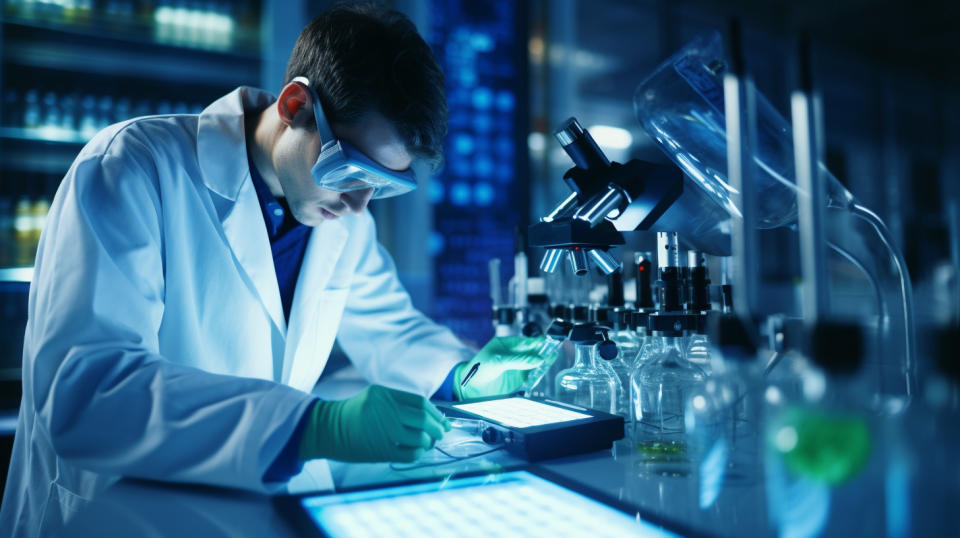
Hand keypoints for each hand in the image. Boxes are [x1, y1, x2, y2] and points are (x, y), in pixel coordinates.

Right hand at [299, 385, 450, 462]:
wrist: (325, 429)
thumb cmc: (352, 415)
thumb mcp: (373, 399)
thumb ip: (398, 404)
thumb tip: (431, 417)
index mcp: (384, 394)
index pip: (421, 403)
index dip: (436, 413)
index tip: (443, 421)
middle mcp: (385, 410)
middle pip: (424, 419)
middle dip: (437, 428)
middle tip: (441, 433)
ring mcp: (383, 430)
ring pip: (420, 437)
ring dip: (429, 442)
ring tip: (428, 443)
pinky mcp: (380, 450)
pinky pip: (410, 454)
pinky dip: (418, 454)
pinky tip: (417, 452)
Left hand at [453, 336, 553, 399]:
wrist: (471, 388)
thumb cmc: (479, 369)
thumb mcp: (498, 361)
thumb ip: (518, 360)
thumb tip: (538, 359)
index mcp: (507, 345)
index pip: (526, 341)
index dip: (538, 340)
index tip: (549, 340)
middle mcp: (514, 355)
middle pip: (533, 351)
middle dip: (544, 350)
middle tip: (556, 348)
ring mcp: (517, 367)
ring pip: (535, 362)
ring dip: (544, 360)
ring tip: (554, 357)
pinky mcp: (518, 379)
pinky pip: (532, 374)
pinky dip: (539, 372)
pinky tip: (545, 369)